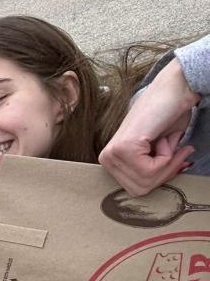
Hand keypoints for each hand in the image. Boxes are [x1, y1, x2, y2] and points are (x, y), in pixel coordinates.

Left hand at [98, 57, 197, 195]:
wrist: (174, 91)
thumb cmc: (168, 118)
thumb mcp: (160, 154)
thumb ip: (155, 173)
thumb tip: (157, 184)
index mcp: (111, 160)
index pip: (136, 189)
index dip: (161, 177)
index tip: (172, 158)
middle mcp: (107, 157)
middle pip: (140, 189)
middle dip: (164, 172)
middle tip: (171, 148)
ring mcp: (113, 153)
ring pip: (145, 182)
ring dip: (165, 162)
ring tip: (164, 140)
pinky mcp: (123, 147)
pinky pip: (150, 170)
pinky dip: (166, 156)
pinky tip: (162, 138)